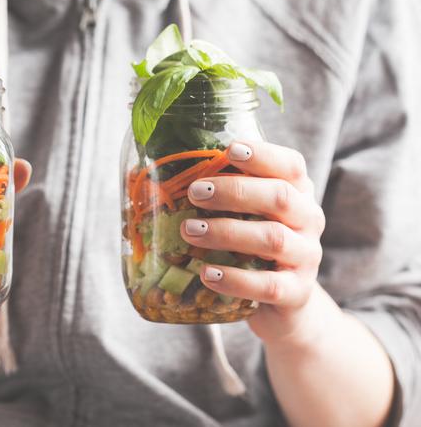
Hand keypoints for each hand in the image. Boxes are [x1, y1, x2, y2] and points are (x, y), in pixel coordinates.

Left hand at [179, 140, 325, 345]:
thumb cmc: (252, 247)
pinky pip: (268, 285)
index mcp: (297, 193)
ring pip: (273, 239)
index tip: (230, 150)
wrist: (284, 303)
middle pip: (280, 197)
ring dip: (228, 232)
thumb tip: (144, 175)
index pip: (290, 166)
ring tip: (189, 231)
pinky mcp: (296, 292)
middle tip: (195, 192)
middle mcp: (308, 220)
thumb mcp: (243, 216)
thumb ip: (214, 195)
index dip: (263, 156)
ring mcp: (306, 257)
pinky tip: (207, 274)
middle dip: (235, 192)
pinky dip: (235, 279)